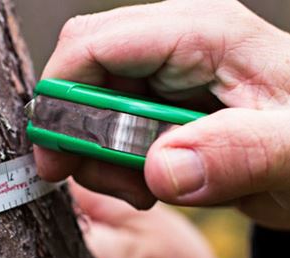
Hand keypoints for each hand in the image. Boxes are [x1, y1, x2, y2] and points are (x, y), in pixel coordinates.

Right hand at [35, 0, 289, 228]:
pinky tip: (149, 184)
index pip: (94, 44)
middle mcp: (176, 46)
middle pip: (84, 75)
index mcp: (202, 34)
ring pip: (92, 107)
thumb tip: (159, 168)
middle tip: (104, 180)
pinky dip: (116, 165)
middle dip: (78, 134)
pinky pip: (112, 131)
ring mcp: (167, 77)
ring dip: (100, 157)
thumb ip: (236, 154)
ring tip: (143, 189)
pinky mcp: (161, 107)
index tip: (55, 156)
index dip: (60, 98)